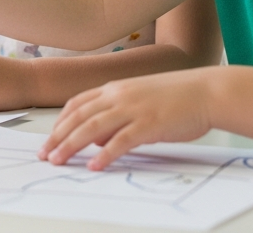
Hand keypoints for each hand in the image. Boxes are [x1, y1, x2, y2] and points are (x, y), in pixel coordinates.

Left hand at [40, 67, 213, 169]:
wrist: (207, 91)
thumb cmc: (177, 97)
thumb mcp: (140, 99)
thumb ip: (117, 114)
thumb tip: (98, 139)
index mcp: (116, 87)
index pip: (78, 103)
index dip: (60, 121)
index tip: (50, 137)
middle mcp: (119, 95)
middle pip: (79, 116)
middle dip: (58, 136)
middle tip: (45, 154)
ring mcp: (133, 108)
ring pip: (93, 127)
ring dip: (71, 145)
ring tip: (58, 160)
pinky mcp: (149, 124)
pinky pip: (121, 141)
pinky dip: (105, 154)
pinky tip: (95, 166)